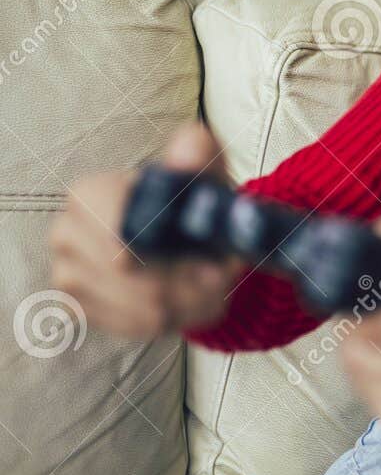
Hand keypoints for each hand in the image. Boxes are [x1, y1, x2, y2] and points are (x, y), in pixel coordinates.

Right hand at [48, 121, 241, 337]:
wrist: (179, 236)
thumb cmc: (190, 201)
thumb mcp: (202, 172)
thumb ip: (199, 154)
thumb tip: (190, 147)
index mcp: (89, 195)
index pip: (128, 239)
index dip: (179, 255)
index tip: (214, 259)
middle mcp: (66, 234)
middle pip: (138, 280)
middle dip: (190, 283)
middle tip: (220, 275)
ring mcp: (68, 275)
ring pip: (144, 308)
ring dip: (191, 303)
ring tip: (209, 285)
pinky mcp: (83, 310)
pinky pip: (137, 327)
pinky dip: (174, 319)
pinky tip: (187, 301)